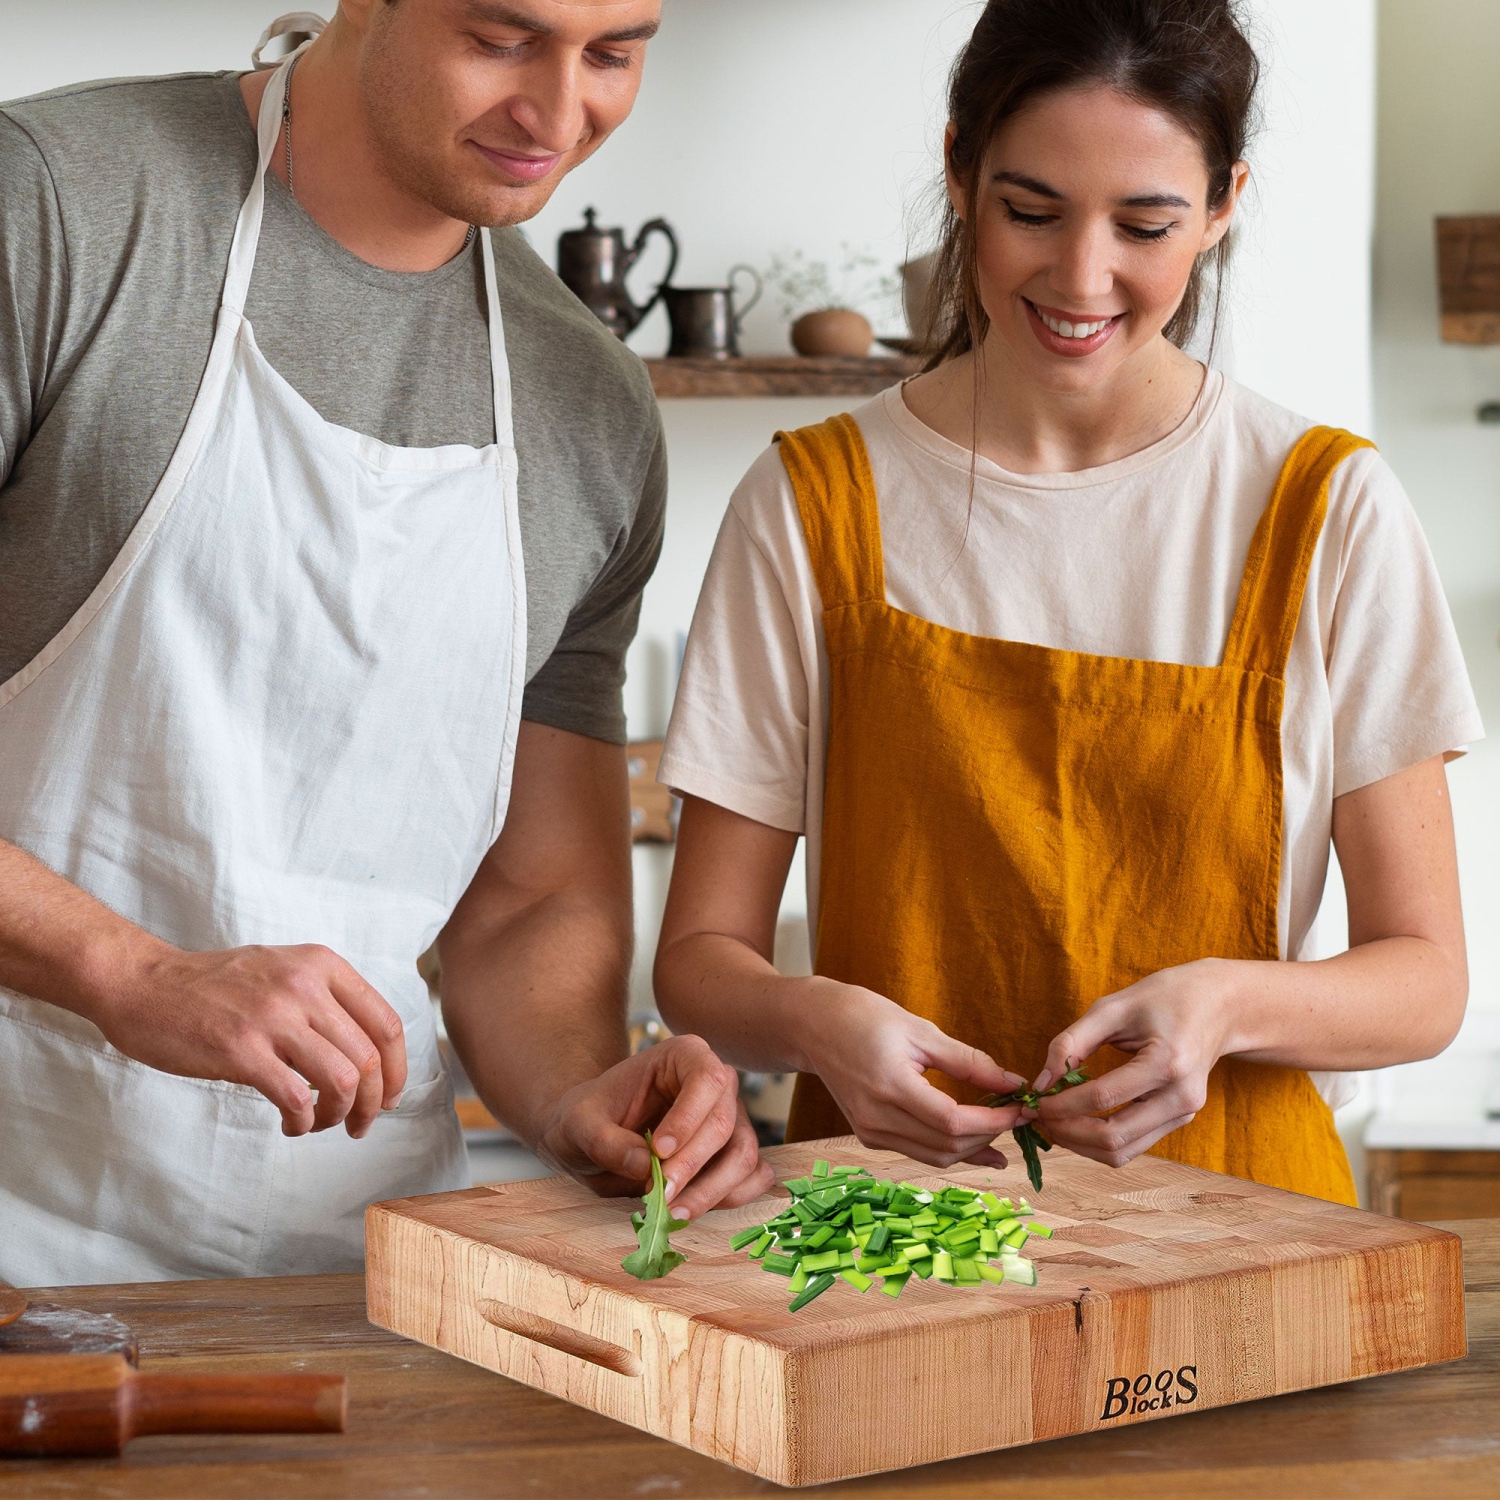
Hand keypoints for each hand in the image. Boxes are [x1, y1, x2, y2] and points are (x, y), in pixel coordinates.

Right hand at [92, 941, 406, 1138]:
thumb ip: (326, 1000)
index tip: (391, 1096)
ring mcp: (274, 1017)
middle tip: (360, 1125)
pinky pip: (297, 1098)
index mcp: (322, 965)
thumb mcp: (283, 969)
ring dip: (340, 1115)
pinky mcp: (242, 1050)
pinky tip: (291, 1125)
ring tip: (321, 1124)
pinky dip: (303, 1121)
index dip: (398, 1069)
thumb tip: (370, 1056)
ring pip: (343, 1080)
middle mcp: (305, 986)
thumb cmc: (215, 986)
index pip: (386, 1023)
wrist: (144, 985)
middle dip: (374, 1102)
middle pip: (370, 1058)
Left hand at [531, 1034, 774, 1218]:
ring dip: (712, 1190)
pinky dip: (730, 1198)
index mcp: (684, 1056)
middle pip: (725, 1124)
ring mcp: (731, 1119)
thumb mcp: (578, 1125)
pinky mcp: (734, 1153)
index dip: (688, 1118)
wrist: (593, 1137)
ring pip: (744, 1155)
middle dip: (693, 1165)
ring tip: (673, 1212)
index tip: (658, 1151)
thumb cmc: (589, 1119)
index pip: (706, 1079)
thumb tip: (644, 1165)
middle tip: (659, 1194)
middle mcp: (717, 1084)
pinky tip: (691, 1208)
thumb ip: (604, 1142)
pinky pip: (753, 1177)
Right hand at [802, 981, 1027, 1168]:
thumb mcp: (920, 1030)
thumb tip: (1012, 1083)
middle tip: (1018, 1116)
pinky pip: (918, 1151)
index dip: (993, 1121)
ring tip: (1003, 1132)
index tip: (1021, 1108)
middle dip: (989, 1135)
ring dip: (973, 1147)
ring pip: (935, 1156)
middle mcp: (877, 1117)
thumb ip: (967, 1061)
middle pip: (947, 1145)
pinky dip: (949, 1148)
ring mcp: (870, 1131)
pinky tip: (975, 1142)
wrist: (812, 1026)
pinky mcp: (869, 1136)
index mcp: (890, 1085)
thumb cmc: (864, 1016)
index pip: (952, 1121)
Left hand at [1032, 958, 1235, 1166]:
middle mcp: (1182, 1097)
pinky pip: (1133, 1146)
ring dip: (1080, 1144)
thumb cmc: (1161, 999)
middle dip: (1067, 1131)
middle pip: (1114, 1136)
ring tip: (1052, 1122)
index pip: (1104, 1097)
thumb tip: (1041, 1081)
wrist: (1217, 1006)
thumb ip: (1071, 1042)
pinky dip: (1100, 1142)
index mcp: (1167, 1062)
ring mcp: (1185, 1113)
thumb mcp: (1111, 1008)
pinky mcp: (1180, 1120)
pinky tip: (1076, 1123)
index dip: (1062, 1104)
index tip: (1034, 1100)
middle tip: (1037, 1116)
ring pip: (1122, 1152)